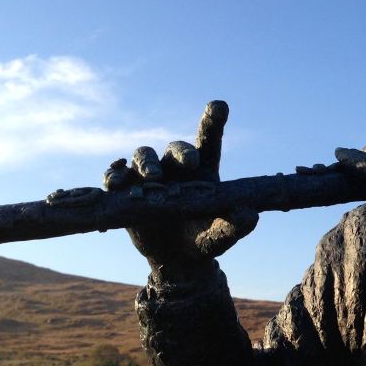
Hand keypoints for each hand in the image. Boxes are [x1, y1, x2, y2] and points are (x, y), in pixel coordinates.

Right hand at [104, 101, 257, 282]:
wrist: (175, 260)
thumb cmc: (203, 240)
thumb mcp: (218, 237)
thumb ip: (233, 226)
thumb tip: (250, 216)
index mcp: (203, 170)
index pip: (208, 140)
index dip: (213, 120)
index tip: (219, 106)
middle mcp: (175, 167)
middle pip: (176, 148)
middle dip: (181, 151)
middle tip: (190, 162)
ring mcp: (148, 176)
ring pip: (143, 155)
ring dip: (146, 162)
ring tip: (153, 176)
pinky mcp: (126, 190)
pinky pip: (116, 176)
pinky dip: (115, 177)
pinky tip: (116, 184)